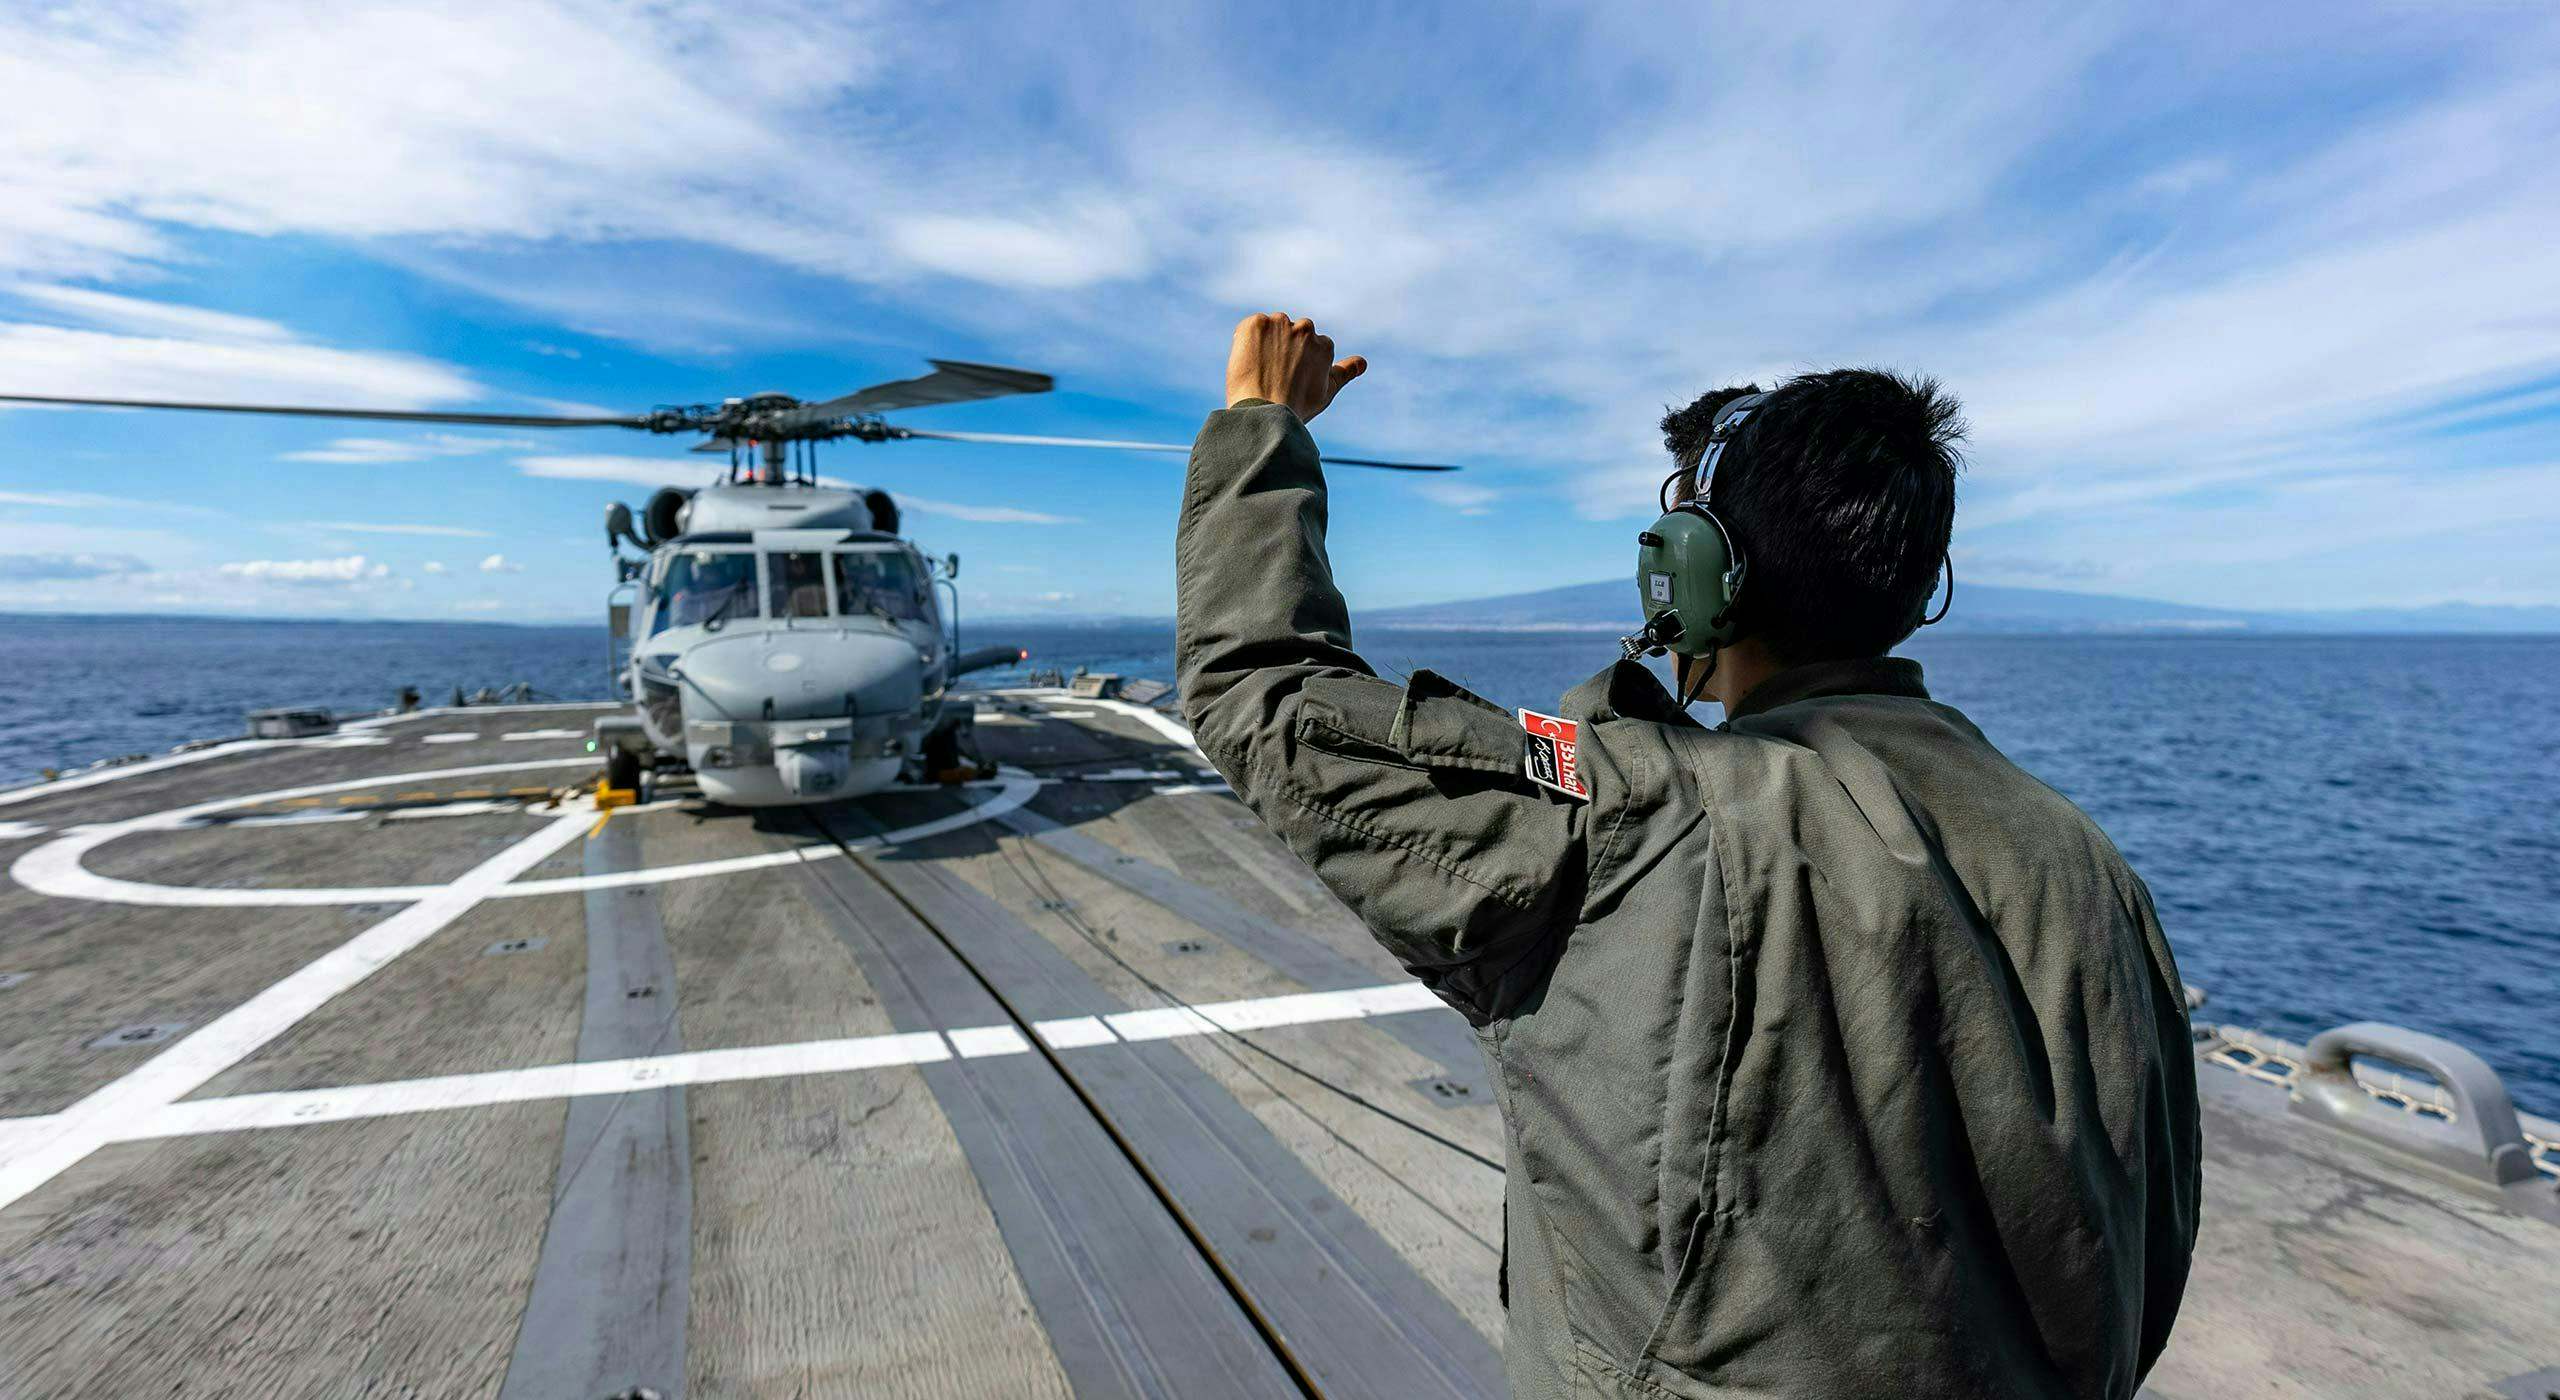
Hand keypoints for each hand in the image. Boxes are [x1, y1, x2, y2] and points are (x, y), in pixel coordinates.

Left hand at [1225, 312, 1366, 421]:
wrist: (1264, 411)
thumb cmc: (1296, 407)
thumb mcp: (1326, 391)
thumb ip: (1345, 373)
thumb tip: (1363, 363)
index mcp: (1324, 344)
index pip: (1309, 346)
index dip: (1296, 363)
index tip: (1289, 378)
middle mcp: (1305, 328)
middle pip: (1291, 332)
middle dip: (1282, 348)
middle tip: (1272, 374)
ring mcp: (1279, 324)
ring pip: (1270, 329)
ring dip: (1264, 343)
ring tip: (1259, 371)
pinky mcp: (1256, 324)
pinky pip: (1249, 328)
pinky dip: (1246, 342)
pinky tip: (1248, 363)